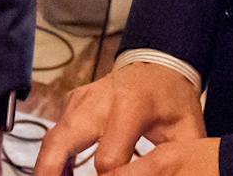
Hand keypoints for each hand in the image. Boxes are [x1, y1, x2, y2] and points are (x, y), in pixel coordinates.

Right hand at [35, 62, 204, 175]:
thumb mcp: (187, 131)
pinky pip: (55, 132)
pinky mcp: (73, 102)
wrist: (158, 67)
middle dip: (52, 171)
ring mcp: (82, 99)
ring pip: (53, 136)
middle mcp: (100, 100)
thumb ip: (177, 162)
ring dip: (45, 166)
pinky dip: (51, 156)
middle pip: (65, 139)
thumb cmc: (173, 101)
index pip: (109, 157)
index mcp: (131, 107)